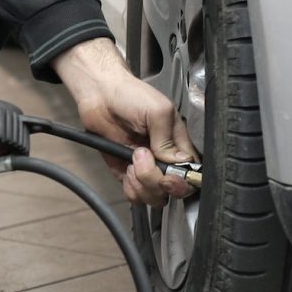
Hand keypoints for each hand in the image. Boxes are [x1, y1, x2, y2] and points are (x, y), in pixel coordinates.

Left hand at [52, 38, 197, 206]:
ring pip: (154, 197)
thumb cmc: (130, 95)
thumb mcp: (158, 111)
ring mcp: (146, 168)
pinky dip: (130, 187)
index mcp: (178, 144)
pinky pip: (134, 195)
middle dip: (157, 181)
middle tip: (143, 157)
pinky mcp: (126, 173)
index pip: (191, 174)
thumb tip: (177, 162)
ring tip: (133, 158)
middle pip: (172, 190)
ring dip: (142, 183)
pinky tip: (126, 168)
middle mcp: (164, 159)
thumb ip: (168, 139)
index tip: (169, 175)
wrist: (100, 95)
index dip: (182, 181)